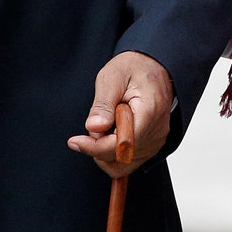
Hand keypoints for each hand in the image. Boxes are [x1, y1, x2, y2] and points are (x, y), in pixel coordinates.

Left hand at [67, 51, 174, 177]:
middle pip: (121, 158)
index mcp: (148, 113)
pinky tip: (112, 131)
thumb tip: (94, 128)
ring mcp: (156, 141)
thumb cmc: (134, 68)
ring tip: (106, 123)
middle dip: (99, 147)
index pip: (120, 145)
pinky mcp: (153, 145)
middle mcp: (156, 132)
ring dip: (106, 150)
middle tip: (95, 122)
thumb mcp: (112, 77)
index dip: (94, 147)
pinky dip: (114, 152)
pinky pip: (129, 160)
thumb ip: (103, 104)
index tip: (75, 141)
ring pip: (124, 164)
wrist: (154, 67)